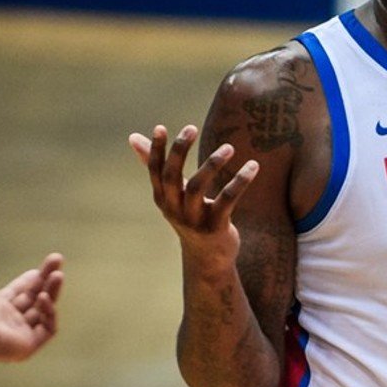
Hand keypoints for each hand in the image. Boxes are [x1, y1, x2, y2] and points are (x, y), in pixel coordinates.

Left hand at [0, 241, 63, 362]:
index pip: (22, 291)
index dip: (35, 278)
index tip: (47, 263)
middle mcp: (10, 321)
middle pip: (36, 298)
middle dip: (48, 280)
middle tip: (58, 261)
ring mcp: (20, 334)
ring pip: (45, 311)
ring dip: (53, 292)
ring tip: (58, 275)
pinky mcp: (29, 346)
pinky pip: (48, 329)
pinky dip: (50, 313)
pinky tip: (44, 298)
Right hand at [128, 124, 259, 270]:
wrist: (208, 259)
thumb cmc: (190, 216)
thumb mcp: (173, 193)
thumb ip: (155, 165)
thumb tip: (133, 137)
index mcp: (163, 198)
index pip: (155, 171)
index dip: (157, 150)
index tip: (160, 127)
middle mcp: (174, 209)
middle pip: (171, 176)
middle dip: (178, 151)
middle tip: (191, 128)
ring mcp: (193, 219)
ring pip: (197, 187)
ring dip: (212, 164)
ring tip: (230, 147)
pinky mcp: (215, 227)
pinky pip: (227, 200)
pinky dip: (240, 181)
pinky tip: (253, 165)